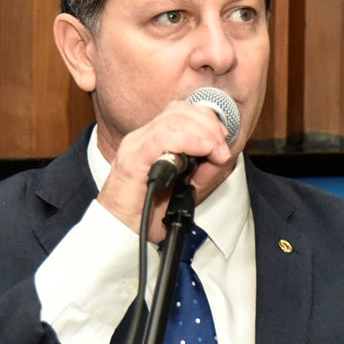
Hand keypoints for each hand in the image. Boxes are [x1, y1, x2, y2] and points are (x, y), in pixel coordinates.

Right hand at [96, 101, 234, 241]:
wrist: (120, 233)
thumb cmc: (146, 214)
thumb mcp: (186, 188)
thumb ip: (205, 170)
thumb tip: (223, 154)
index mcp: (151, 140)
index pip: (181, 111)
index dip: (206, 119)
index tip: (222, 140)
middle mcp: (141, 138)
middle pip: (180, 110)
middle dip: (209, 125)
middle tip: (222, 149)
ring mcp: (135, 146)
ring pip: (174, 119)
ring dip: (203, 133)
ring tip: (216, 152)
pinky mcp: (132, 160)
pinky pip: (162, 138)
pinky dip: (189, 140)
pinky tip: (203, 150)